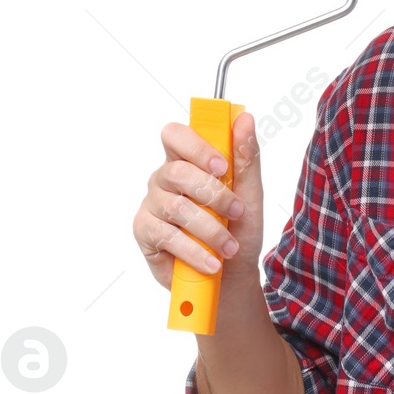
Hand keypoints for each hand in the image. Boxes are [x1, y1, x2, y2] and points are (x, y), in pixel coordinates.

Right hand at [134, 112, 264, 289]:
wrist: (231, 274)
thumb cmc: (238, 230)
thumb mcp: (250, 194)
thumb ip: (245, 157)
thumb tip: (245, 118)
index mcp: (187, 161)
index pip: (175, 135)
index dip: (196, 147)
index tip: (223, 167)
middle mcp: (164, 179)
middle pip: (177, 172)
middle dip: (214, 195)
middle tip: (237, 212)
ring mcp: (152, 205)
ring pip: (176, 207)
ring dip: (210, 229)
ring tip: (229, 247)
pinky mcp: (144, 231)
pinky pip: (166, 236)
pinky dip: (194, 251)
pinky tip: (211, 261)